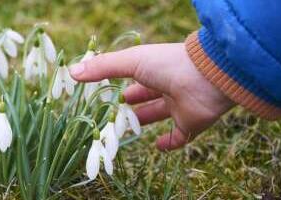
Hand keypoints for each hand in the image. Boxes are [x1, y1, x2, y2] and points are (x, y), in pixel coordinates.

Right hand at [69, 43, 234, 150]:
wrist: (207, 79)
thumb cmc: (167, 64)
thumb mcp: (131, 62)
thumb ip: (103, 67)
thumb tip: (72, 72)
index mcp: (154, 70)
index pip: (134, 80)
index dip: (120, 87)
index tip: (103, 96)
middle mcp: (166, 87)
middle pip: (144, 98)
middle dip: (129, 106)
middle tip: (111, 116)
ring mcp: (178, 106)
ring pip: (157, 115)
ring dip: (143, 122)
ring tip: (124, 132)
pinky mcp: (189, 124)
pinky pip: (179, 136)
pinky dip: (169, 142)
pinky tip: (157, 146)